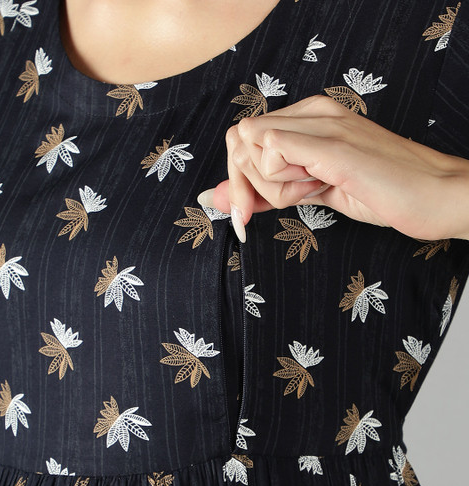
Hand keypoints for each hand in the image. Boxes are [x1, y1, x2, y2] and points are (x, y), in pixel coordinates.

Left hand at [200, 95, 468, 241]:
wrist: (434, 195)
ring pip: (252, 148)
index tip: (253, 210)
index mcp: (309, 116)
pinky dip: (284, 184)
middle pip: (239, 141)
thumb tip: (215, 196)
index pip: (242, 136)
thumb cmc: (381, 192)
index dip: (238, 178)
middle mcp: (313, 111)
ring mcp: (323, 123)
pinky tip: (319, 187)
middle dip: (251, 184)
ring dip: (274, 186)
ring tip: (318, 188)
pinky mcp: (332, 144)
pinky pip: (273, 150)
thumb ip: (266, 190)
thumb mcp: (311, 192)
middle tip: (293, 198)